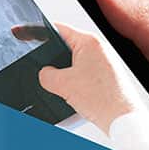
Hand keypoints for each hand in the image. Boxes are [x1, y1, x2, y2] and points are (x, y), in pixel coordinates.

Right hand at [13, 22, 133, 134]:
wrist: (123, 120)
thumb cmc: (103, 99)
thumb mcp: (62, 85)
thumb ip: (46, 75)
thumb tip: (45, 74)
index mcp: (89, 41)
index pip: (57, 29)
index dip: (37, 32)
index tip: (25, 34)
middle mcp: (99, 48)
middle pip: (66, 48)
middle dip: (54, 61)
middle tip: (49, 75)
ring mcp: (105, 62)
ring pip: (75, 64)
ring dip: (67, 76)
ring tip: (69, 91)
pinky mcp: (108, 76)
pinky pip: (85, 75)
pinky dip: (77, 85)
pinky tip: (78, 97)